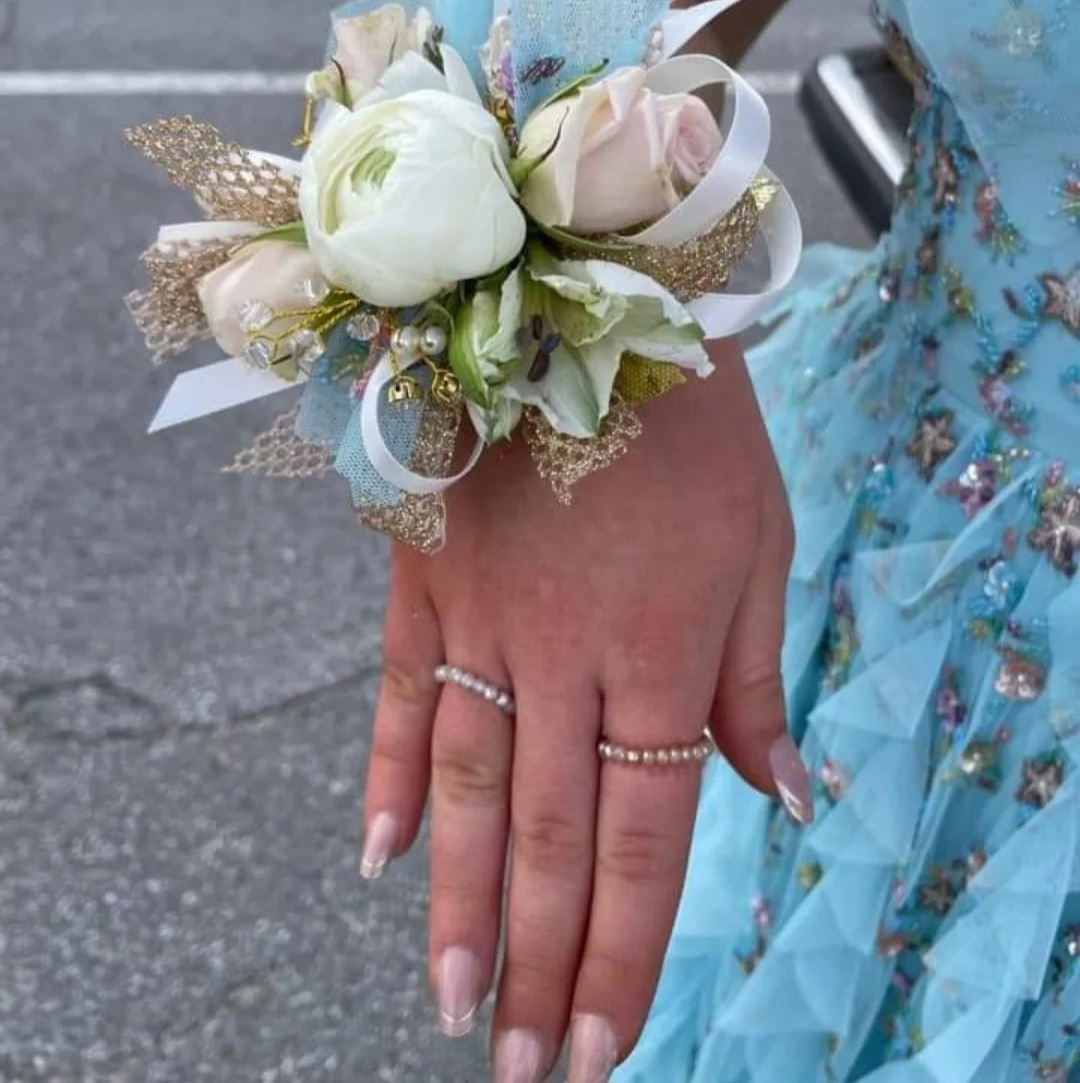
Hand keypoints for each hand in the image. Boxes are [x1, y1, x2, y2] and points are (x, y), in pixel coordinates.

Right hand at [360, 339, 811, 1082]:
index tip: (603, 1045)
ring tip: (453, 1006)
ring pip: (471, 789)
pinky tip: (383, 861)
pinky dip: (395, 779)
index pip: (642, 839)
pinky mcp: (427, 572)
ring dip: (460, 906)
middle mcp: (570, 652)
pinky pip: (403, 694)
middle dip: (538, 964)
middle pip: (551, 839)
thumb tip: (784, 797)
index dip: (623, 952)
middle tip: (520, 1064)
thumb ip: (759, 676)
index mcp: (666, 650)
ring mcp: (486, 613)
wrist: (595, 294)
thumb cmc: (698, 423)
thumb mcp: (764, 539)